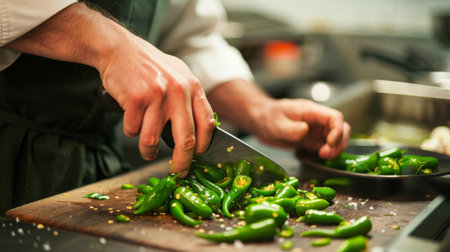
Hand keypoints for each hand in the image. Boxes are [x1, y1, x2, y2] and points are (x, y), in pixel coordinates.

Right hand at [97, 34, 214, 176]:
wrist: (120, 49)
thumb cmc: (150, 66)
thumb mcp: (179, 75)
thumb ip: (191, 99)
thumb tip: (202, 130)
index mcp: (193, 86)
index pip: (207, 124)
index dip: (203, 146)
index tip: (196, 158)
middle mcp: (178, 91)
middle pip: (185, 139)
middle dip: (181, 162)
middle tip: (177, 172)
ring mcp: (156, 95)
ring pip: (152, 140)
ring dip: (147, 151)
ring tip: (146, 150)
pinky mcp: (135, 98)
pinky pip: (132, 129)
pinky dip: (130, 131)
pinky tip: (131, 120)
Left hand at [249, 98, 350, 158]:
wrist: (259, 121)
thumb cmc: (267, 117)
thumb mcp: (275, 123)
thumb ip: (290, 128)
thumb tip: (305, 130)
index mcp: (311, 111)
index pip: (334, 117)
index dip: (337, 130)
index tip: (329, 143)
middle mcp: (317, 121)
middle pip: (341, 128)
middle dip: (339, 142)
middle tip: (325, 154)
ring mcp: (315, 131)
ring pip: (336, 139)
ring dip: (334, 150)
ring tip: (322, 157)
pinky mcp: (311, 141)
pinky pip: (325, 148)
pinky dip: (326, 155)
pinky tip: (314, 158)